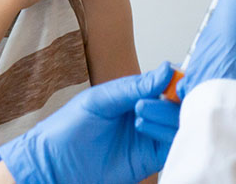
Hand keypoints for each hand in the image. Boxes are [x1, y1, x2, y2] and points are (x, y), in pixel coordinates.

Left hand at [0, 63, 175, 183]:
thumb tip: (167, 70)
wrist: (56, 164)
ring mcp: (149, 136)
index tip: (179, 78)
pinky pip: (172, 146)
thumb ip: (133, 87)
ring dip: (166, 116)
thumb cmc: (69, 127)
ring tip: (139, 113)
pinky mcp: (150, 159)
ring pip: (178, 124)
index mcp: (133, 93)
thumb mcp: (99, 99)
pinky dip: (168, 137)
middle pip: (177, 103)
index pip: (165, 82)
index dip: (176, 79)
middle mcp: (145, 113)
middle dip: (174, 98)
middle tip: (162, 96)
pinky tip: (144, 128)